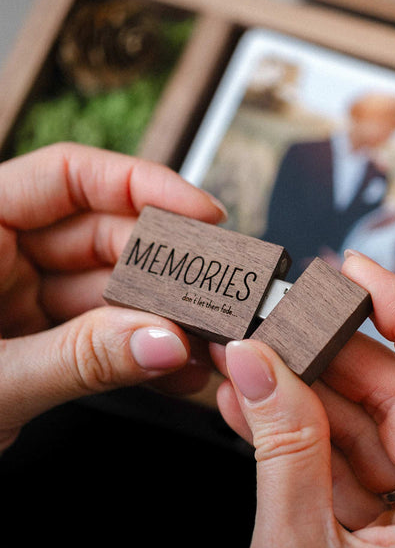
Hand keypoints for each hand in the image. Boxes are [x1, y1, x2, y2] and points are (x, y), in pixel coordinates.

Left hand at [0, 143, 226, 451]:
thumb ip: (78, 359)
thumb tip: (164, 341)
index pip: (68, 177)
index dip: (144, 187)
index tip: (204, 214)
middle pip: (105, 238)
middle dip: (169, 270)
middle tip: (222, 295)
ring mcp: (19, 302)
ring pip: (114, 293)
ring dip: (166, 320)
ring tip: (211, 342)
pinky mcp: (37, 343)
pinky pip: (104, 337)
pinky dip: (143, 355)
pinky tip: (180, 371)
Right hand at [214, 251, 394, 547]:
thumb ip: (283, 453)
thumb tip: (258, 365)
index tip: (363, 272)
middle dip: (336, 358)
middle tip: (282, 322)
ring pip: (380, 439)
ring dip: (313, 402)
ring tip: (258, 365)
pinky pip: (363, 478)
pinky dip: (314, 448)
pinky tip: (265, 414)